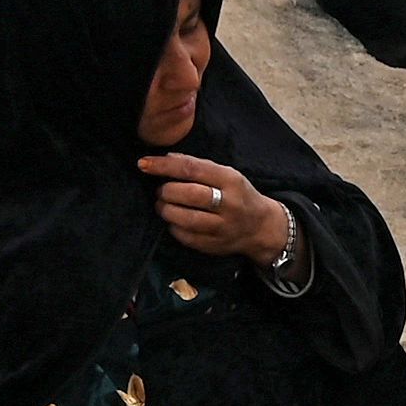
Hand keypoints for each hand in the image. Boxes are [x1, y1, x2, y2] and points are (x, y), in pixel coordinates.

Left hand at [142, 150, 291, 264]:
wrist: (260, 227)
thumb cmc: (238, 195)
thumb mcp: (226, 175)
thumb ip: (199, 167)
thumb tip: (165, 159)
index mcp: (230, 180)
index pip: (191, 169)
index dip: (163, 166)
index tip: (144, 164)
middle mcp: (228, 203)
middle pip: (187, 194)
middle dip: (165, 191)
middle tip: (160, 190)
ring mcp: (222, 227)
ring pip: (184, 218)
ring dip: (165, 209)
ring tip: (163, 205)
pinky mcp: (214, 245)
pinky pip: (185, 236)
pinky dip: (173, 227)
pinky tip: (174, 220)